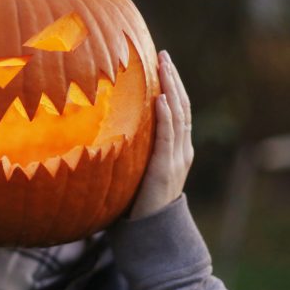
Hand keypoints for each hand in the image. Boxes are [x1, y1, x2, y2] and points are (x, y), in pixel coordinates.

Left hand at [128, 51, 193, 219]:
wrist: (151, 234)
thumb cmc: (137, 204)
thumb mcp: (136, 172)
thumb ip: (132, 152)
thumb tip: (107, 132)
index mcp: (176, 150)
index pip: (178, 110)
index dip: (173, 86)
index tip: (163, 63)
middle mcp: (181, 150)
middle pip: (182, 107)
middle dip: (173, 79)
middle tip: (163, 55)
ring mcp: (177, 159)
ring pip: (179, 116)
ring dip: (171, 88)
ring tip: (164, 66)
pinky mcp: (166, 168)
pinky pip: (169, 137)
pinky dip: (167, 116)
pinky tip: (162, 98)